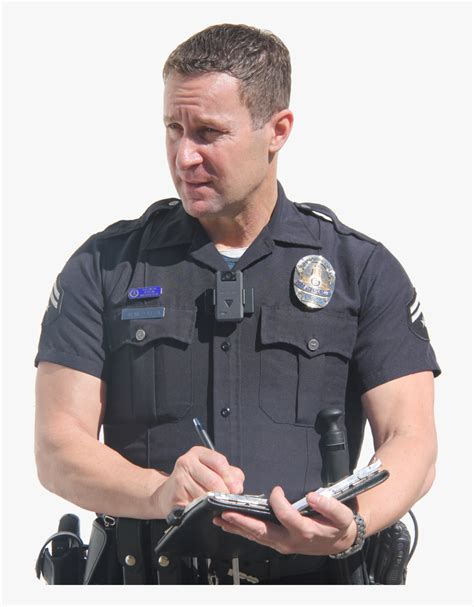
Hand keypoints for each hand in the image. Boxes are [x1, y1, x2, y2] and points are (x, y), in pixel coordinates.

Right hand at [151, 446, 244, 517]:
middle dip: (224, 493)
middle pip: (213, 479)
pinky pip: (196, 506)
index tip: (236, 489)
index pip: (219, 461)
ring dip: (214, 503)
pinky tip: (205, 510)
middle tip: (229, 501)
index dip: (230, 477)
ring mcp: (179, 478)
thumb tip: (238, 486)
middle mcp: (186, 462)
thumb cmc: (194, 481)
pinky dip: (203, 510)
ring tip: (217, 506)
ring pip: (205, 494)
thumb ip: (230, 474)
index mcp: (198, 453)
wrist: (168, 494)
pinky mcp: (176, 496)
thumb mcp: (212, 470)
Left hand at [213, 486, 356, 555]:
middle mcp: (290, 540)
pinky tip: (230, 525)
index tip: (276, 490)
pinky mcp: (278, 542)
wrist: (340, 541)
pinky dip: (243, 531)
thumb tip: (311, 496)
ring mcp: (282, 543)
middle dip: (242, 522)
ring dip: (237, 527)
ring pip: (256, 536)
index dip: (278, 502)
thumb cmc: (338, 526)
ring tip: (220, 519)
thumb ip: (328, 505)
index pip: (286, 516)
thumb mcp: (342, 515)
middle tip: (225, 514)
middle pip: (263, 531)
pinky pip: (258, 538)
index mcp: (305, 531)